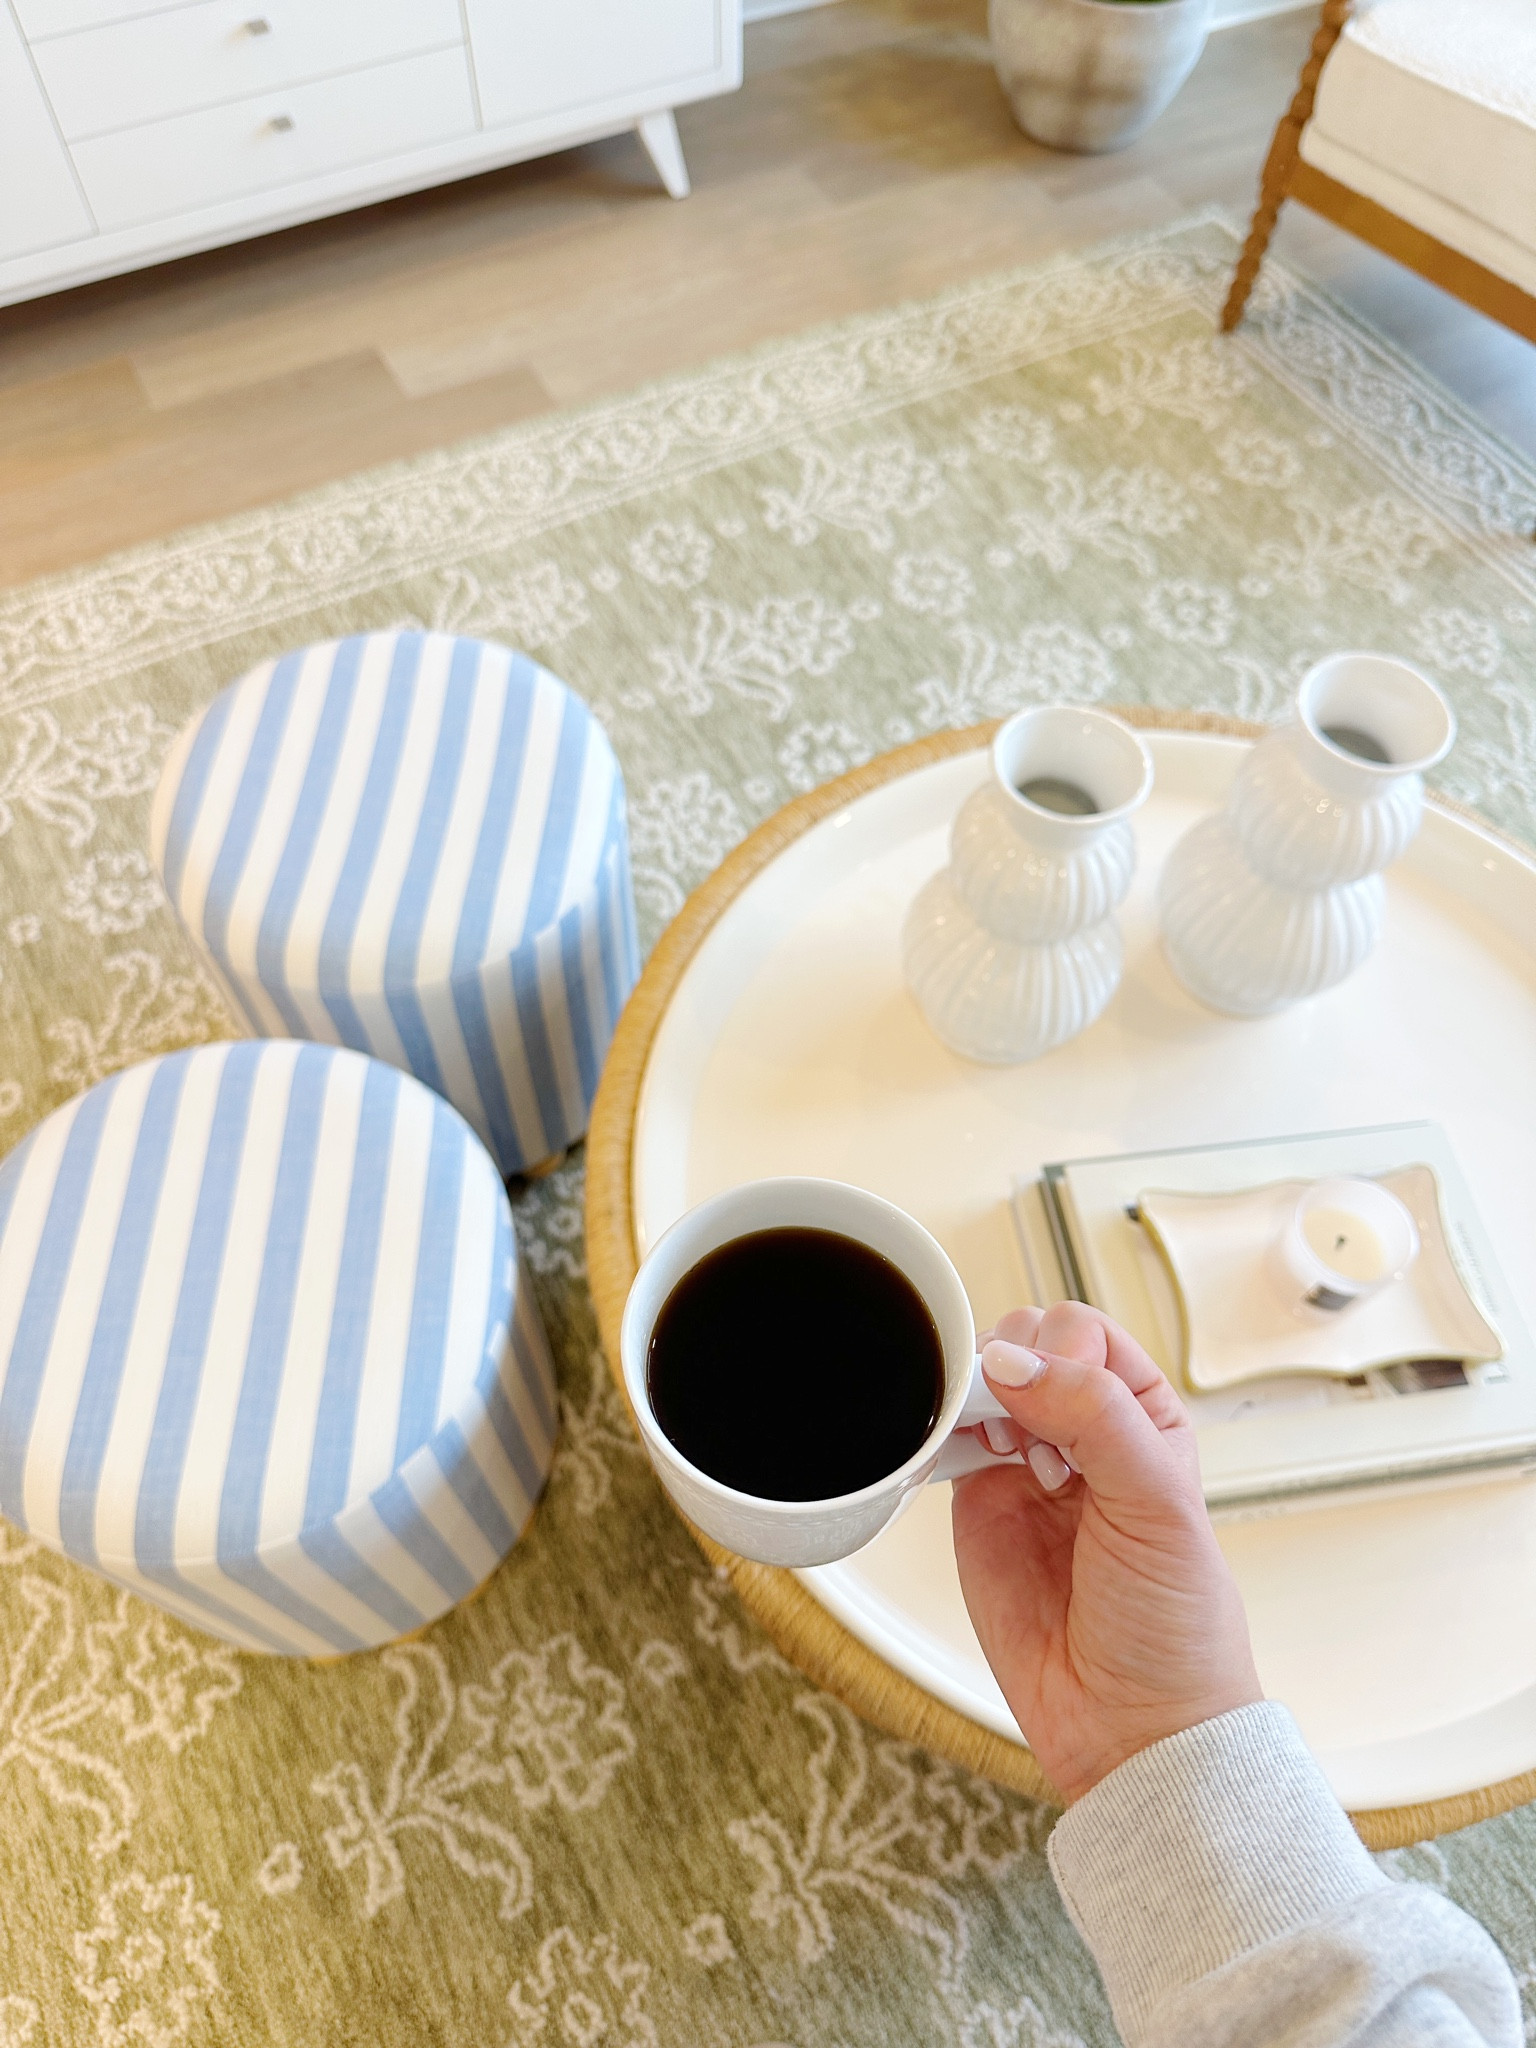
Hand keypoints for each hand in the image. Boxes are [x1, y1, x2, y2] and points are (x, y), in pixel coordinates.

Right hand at [951, 1301, 1262, 1805]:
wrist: (1127, 1727)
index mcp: (1142, 1416)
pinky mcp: (976, 1505)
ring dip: (973, 1396)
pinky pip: (943, 1442)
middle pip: (1025, 1346)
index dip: (1061, 1352)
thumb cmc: (1175, 1625)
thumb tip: (1012, 1361)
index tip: (1057, 1401)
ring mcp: (1023, 1466)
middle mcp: (1081, 1433)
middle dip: (1013, 1369)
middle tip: (1024, 1433)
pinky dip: (933, 1433)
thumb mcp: (1157, 1503)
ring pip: (980, 1386)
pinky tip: (947, 1449)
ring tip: (998, 1448)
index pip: (1085, 1335)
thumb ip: (1095, 1416)